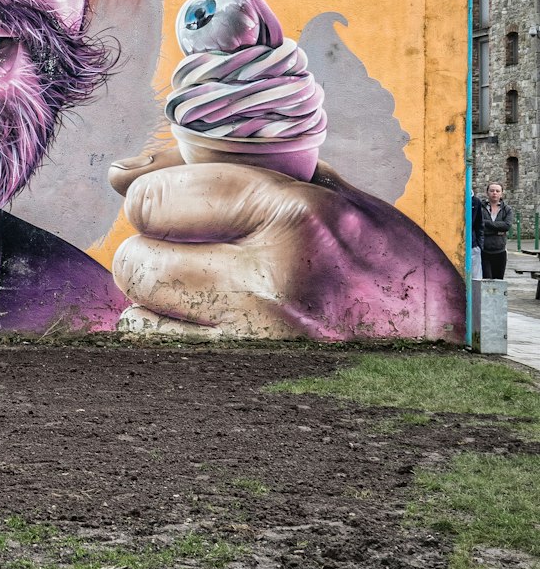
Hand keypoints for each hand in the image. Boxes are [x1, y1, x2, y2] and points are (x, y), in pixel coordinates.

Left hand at [109, 149, 463, 340]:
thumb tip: (119, 168)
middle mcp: (269, 286)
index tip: (174, 208)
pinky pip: (158, 367)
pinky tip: (212, 337)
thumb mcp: (330, 195)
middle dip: (151, 252)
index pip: (155, 197)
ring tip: (207, 299)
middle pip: (133, 259)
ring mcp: (254, 354)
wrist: (449, 368)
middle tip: (190, 255)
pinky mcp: (243, 400)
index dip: (154, 199)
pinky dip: (171, 348)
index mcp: (296, 218)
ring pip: (137, 319)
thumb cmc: (384, 271)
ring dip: (159, 306)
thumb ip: (228, 168)